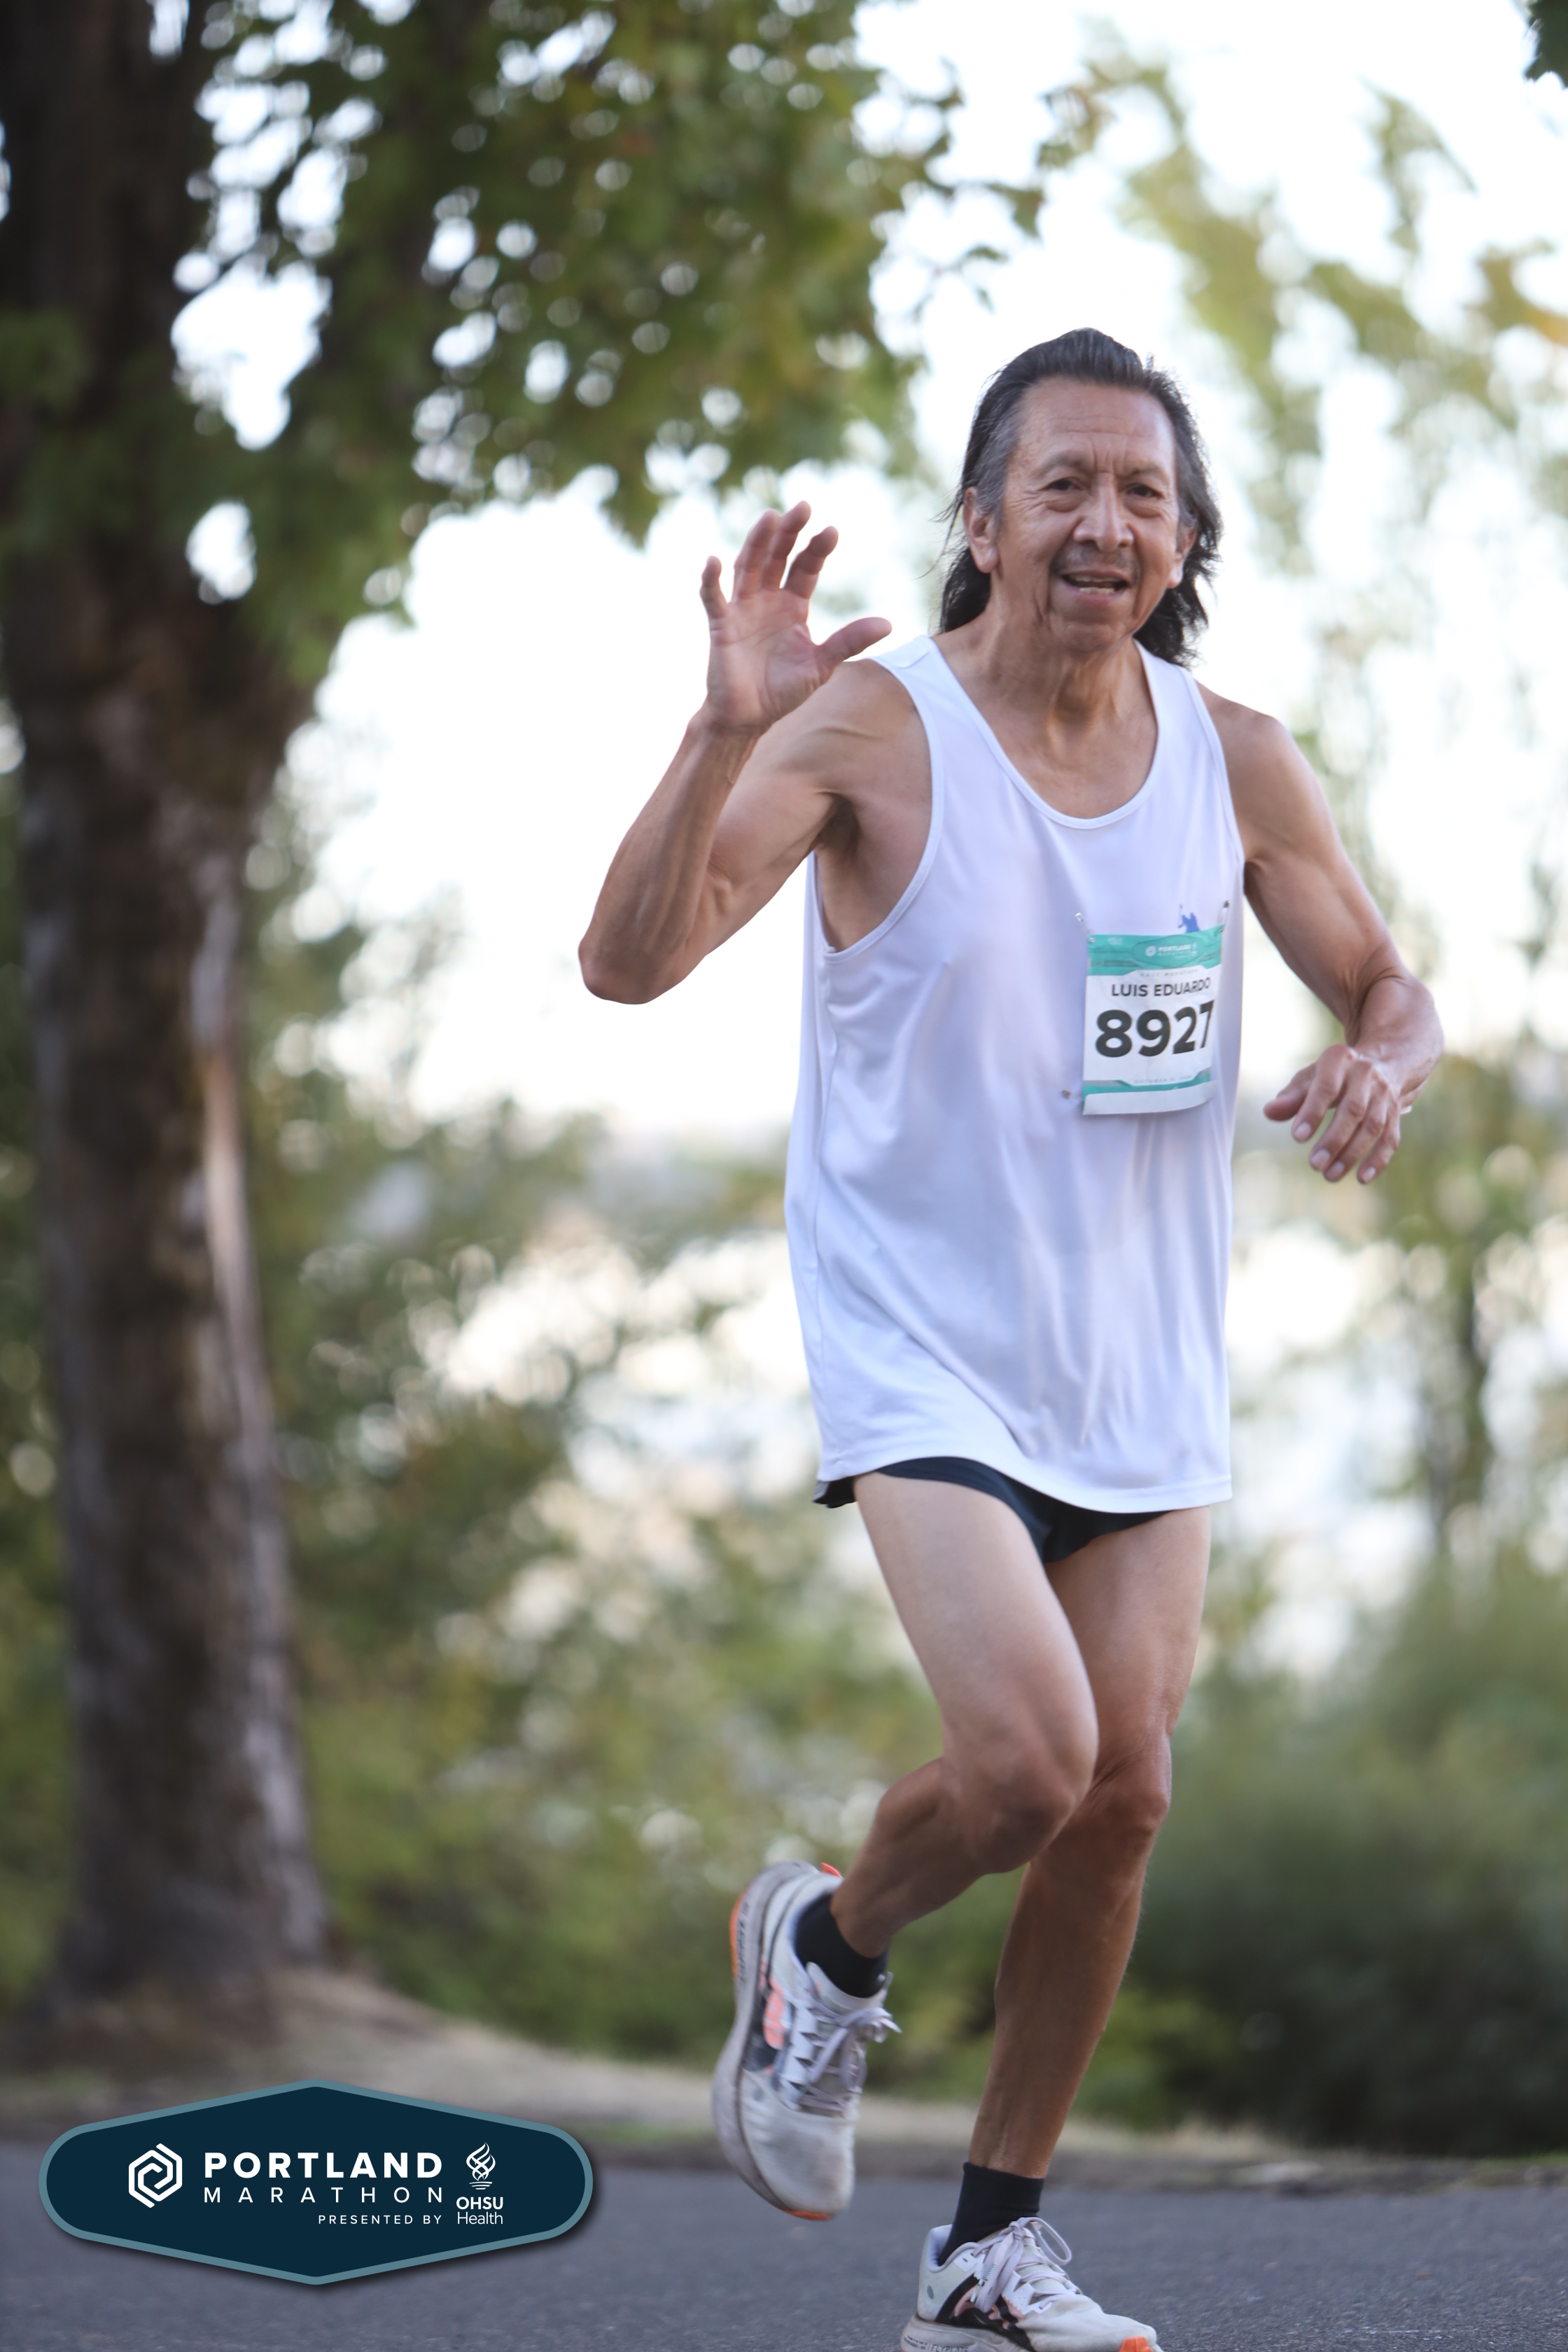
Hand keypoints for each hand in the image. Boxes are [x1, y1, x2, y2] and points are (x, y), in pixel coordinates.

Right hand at [699, 501, 889, 735]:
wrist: (749, 718)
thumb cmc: (783, 691)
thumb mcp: (821, 665)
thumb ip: (849, 642)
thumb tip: (888, 624)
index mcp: (793, 605)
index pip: (805, 567)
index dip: (817, 548)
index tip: (831, 531)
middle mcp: (767, 599)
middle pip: (777, 556)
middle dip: (789, 532)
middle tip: (802, 507)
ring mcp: (742, 609)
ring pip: (748, 566)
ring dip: (757, 542)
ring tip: (769, 517)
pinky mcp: (721, 625)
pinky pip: (713, 598)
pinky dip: (711, 580)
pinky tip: (713, 561)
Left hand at [1264, 1043, 1406, 1183]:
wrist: (1381, 1064)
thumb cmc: (1333, 1076)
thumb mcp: (1310, 1079)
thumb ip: (1291, 1097)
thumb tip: (1269, 1112)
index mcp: (1339, 1061)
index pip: (1326, 1087)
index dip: (1312, 1112)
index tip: (1297, 1137)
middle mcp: (1366, 1075)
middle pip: (1353, 1110)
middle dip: (1334, 1139)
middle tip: (1315, 1164)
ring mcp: (1384, 1095)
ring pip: (1373, 1126)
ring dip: (1352, 1154)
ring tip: (1330, 1175)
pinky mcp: (1395, 1114)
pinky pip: (1390, 1138)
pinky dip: (1378, 1160)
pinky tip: (1361, 1178)